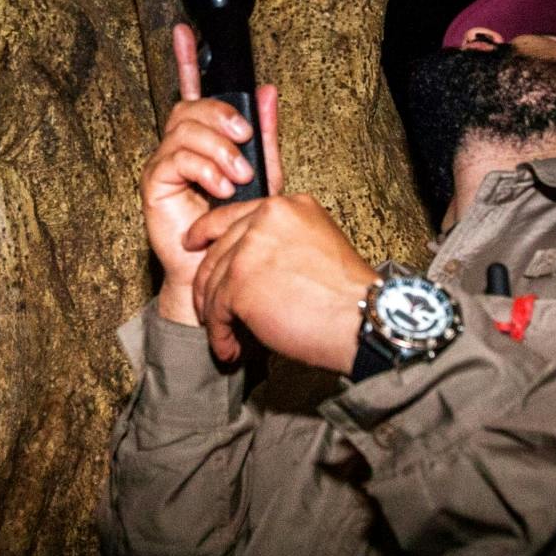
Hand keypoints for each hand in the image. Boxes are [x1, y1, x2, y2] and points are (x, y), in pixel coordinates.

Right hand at [140, 23, 282, 324]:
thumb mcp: (264, 175)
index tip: (186, 31)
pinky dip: (203, 168)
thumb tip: (269, 91)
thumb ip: (266, 135)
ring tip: (238, 176)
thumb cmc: (239, 226)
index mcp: (204, 138)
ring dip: (217, 148)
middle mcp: (180, 145)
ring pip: (183, 130)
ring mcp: (165, 163)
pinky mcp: (154, 184)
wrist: (221, 271)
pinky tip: (221, 187)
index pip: (193, 89)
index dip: (187, 59)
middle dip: (221, 115)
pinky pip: (174, 158)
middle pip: (190, 107)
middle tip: (246, 140)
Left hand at [184, 194, 376, 369]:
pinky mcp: (239, 283)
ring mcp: (250, 249)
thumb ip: (281, 241)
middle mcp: (266, 219)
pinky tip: (229, 348)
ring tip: (224, 334)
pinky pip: (216, 309)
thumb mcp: (316, 246)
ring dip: (214, 313)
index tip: (194, 244)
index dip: (207, 231)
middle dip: (208, 281)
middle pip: (218, 248)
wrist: (361, 321)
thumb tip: (246, 257)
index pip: (234, 216)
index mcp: (288, 206)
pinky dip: (219, 333)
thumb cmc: (347, 296)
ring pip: (212, 280)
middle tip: (206, 306)